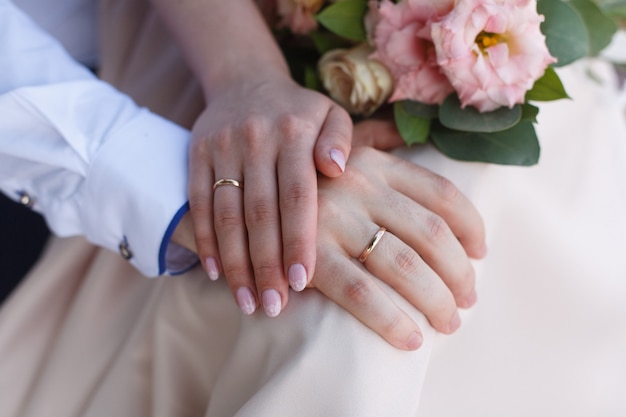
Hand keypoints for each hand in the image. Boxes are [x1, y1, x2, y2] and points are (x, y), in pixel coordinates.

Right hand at [188, 75, 352, 317]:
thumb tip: (337, 168)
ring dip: (235, 262)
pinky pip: (198, 203)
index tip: (302, 281)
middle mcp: (256, 139)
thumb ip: (341, 139)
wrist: (246, 81)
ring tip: (247, 302)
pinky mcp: (197, 154)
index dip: (298, 240)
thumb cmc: (298, 111)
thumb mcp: (330, 113)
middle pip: (260, 213)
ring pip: (226, 214)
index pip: (297, 196)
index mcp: (294, 133)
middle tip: (274, 306)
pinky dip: (205, 240)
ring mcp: (222, 148)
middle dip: (266, 264)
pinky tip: (217, 273)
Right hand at [308, 147, 485, 349]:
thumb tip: (418, 149)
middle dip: (453, 282)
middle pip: (427, 240)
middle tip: (463, 309)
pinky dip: (384, 319)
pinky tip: (404, 338)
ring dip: (420, 307)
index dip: (471, 229)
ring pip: (392, 271)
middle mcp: (355, 184)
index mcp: (372, 160)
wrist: (231, 121)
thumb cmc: (291, 138)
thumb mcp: (335, 129)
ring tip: (434, 330)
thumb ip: (376, 141)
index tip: (481, 256)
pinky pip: (352, 293)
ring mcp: (326, 215)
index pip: (441, 195)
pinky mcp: (304, 251)